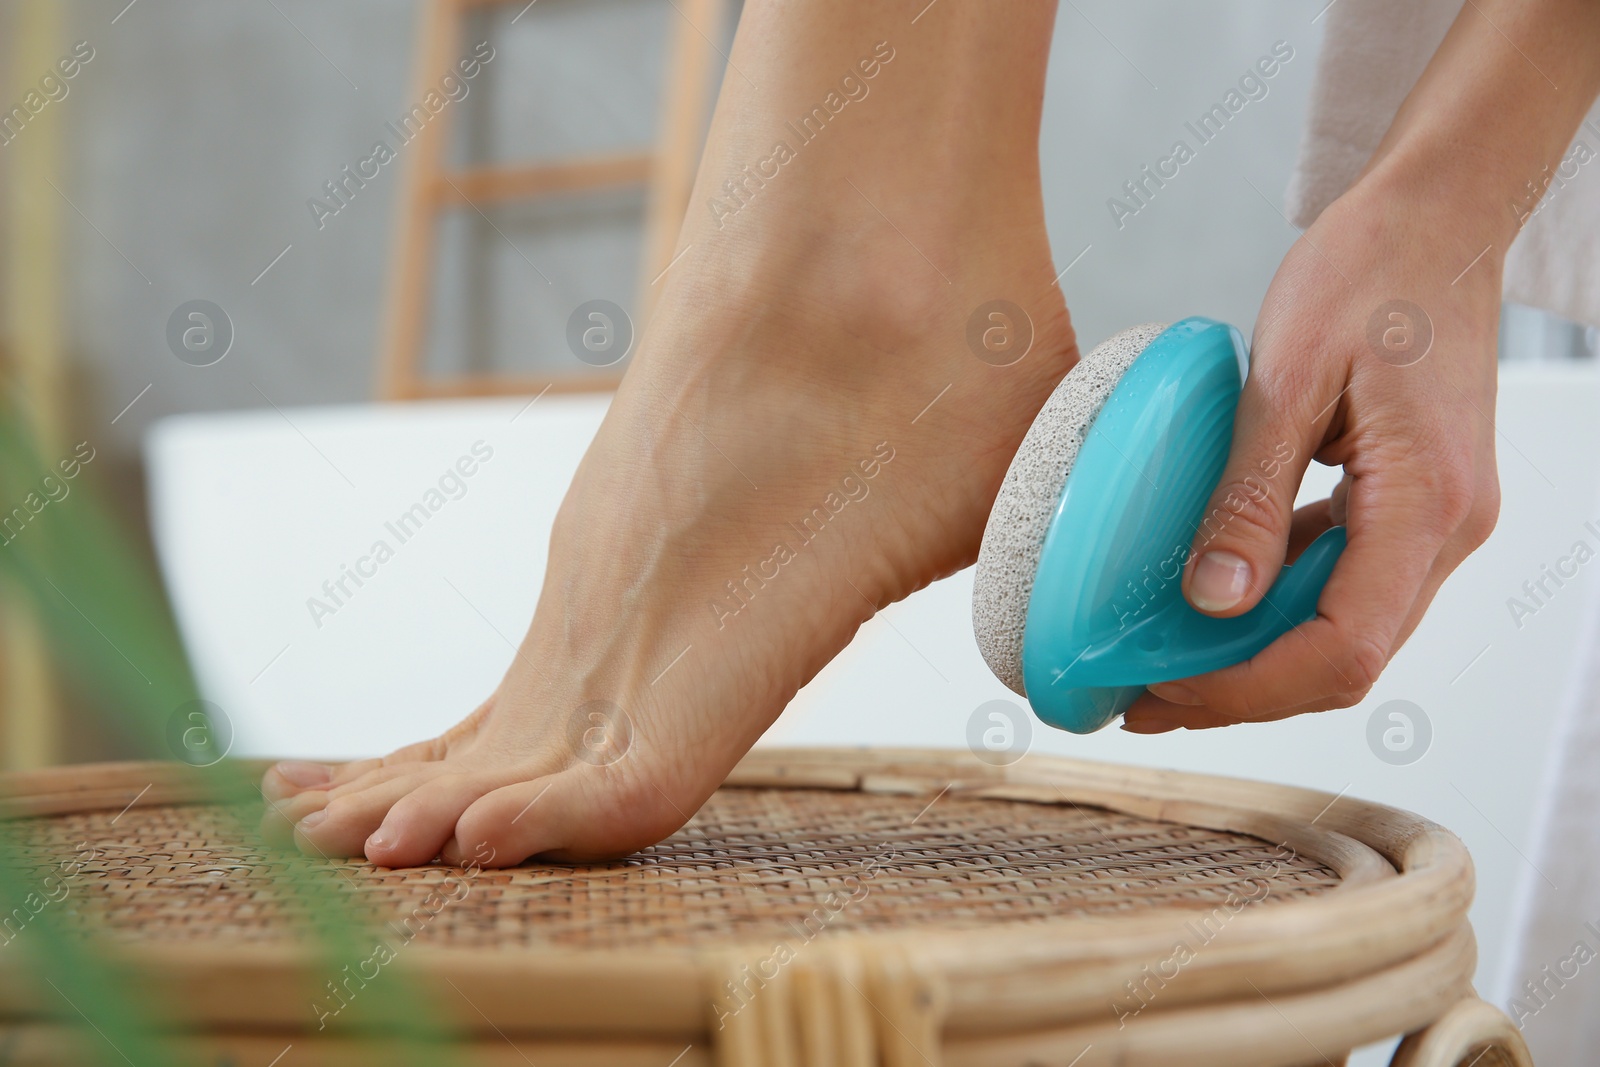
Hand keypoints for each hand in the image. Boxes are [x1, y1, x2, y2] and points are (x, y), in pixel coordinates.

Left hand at [1121, 174, 1502, 731]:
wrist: (1438, 216)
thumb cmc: (1370, 270)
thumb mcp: (1289, 375)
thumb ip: (1251, 493)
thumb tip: (1211, 599)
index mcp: (1426, 503)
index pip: (1343, 649)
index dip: (1248, 689)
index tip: (1160, 691)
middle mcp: (1446, 530)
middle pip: (1343, 659)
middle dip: (1239, 692)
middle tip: (1137, 697)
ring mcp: (1436, 522)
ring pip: (1343, 631)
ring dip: (1254, 659)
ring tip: (1159, 666)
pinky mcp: (1411, 505)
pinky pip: (1343, 583)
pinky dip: (1275, 607)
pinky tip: (1209, 604)